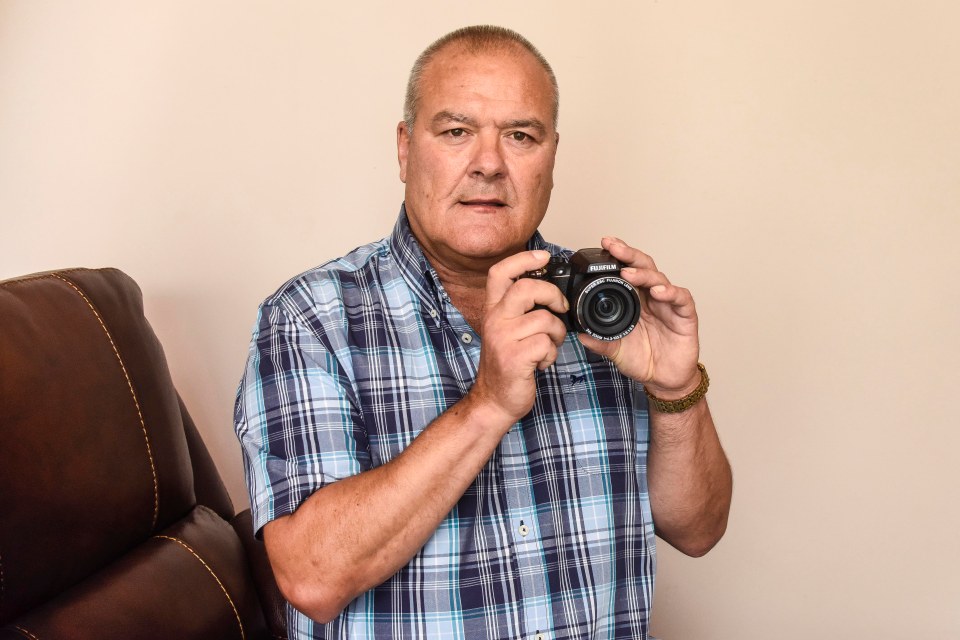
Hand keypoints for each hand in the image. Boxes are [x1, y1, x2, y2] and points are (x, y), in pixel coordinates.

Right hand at [470, 250, 568, 422]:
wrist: (494, 400)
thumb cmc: (506, 365)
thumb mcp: (506, 331)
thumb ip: (520, 310)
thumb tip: (548, 291)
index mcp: (492, 310)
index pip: (500, 273)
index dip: (523, 259)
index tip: (544, 255)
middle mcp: (494, 320)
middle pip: (526, 288)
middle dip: (552, 294)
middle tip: (561, 307)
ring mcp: (503, 338)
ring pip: (544, 319)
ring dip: (557, 334)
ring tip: (549, 346)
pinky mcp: (514, 357)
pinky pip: (546, 344)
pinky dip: (551, 354)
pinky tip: (542, 362)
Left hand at [578, 237, 700, 397]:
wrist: (664, 380)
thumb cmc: (643, 360)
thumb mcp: (615, 351)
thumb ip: (600, 342)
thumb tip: (580, 334)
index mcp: (634, 301)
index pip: (626, 271)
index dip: (617, 257)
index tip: (604, 245)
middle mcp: (651, 298)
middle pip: (642, 267)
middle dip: (628, 255)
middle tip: (613, 246)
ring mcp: (668, 304)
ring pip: (659, 279)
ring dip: (644, 274)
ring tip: (629, 273)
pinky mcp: (685, 315)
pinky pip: (681, 298)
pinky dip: (671, 292)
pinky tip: (659, 292)